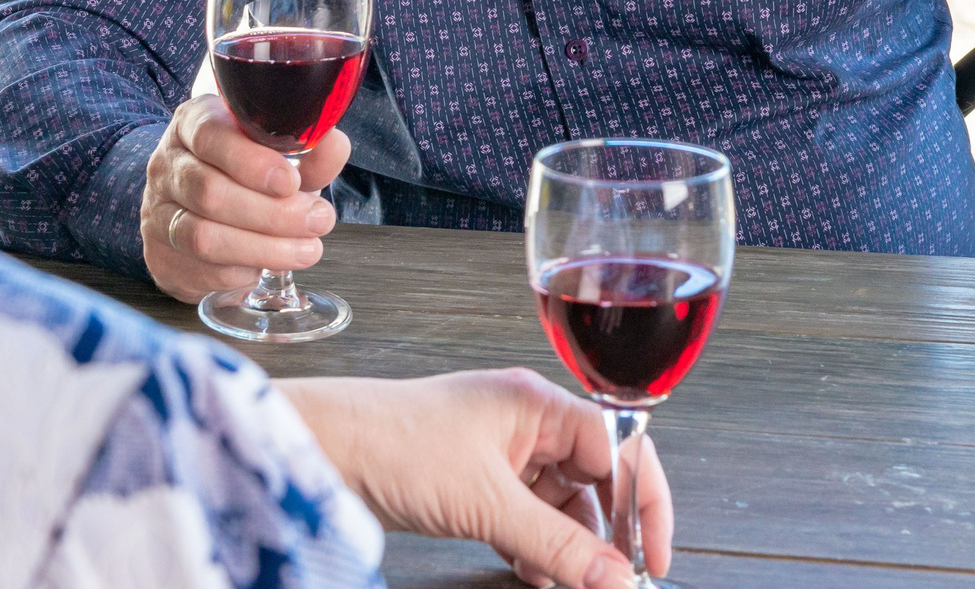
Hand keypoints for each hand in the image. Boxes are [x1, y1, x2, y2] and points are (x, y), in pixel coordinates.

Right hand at [141, 93, 351, 302]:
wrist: (192, 209)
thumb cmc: (242, 174)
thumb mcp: (276, 155)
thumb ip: (307, 152)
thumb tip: (334, 144)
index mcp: (193, 124)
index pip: (211, 135)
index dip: (252, 162)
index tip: (291, 181)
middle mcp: (168, 165)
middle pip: (210, 192)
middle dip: (272, 213)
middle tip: (317, 221)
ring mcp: (158, 212)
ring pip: (204, 236)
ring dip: (263, 248)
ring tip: (307, 250)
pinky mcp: (160, 254)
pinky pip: (203, 269)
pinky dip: (243, 270)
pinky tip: (267, 264)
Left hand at [279, 369, 671, 588]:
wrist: (322, 450)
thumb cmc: (392, 444)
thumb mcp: (485, 503)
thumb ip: (555, 545)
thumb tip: (612, 576)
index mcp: (538, 404)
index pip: (619, 447)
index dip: (644, 501)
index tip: (652, 554)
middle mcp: (525, 421)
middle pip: (595, 478)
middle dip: (605, 531)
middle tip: (611, 578)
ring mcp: (499, 450)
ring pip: (561, 503)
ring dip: (568, 546)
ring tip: (566, 582)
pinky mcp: (474, 480)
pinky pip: (527, 516)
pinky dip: (535, 548)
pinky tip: (534, 574)